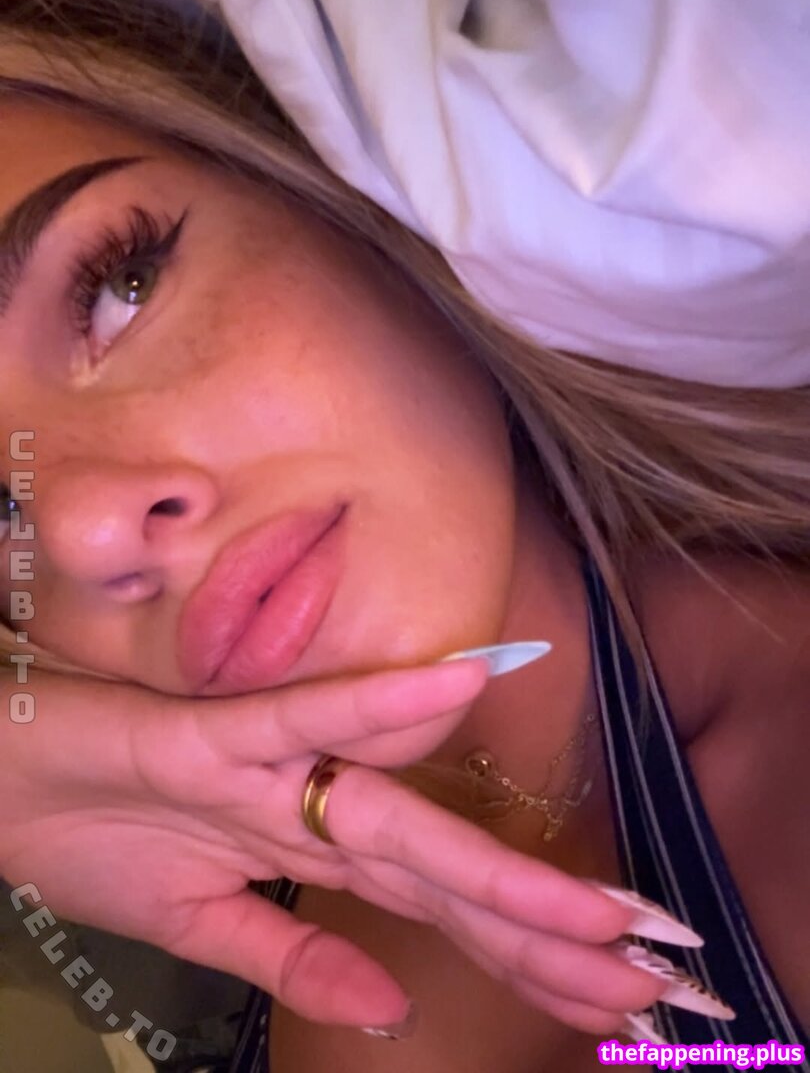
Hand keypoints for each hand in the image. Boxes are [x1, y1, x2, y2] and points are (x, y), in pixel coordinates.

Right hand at [0, 661, 695, 1034]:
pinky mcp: (213, 736)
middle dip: (548, 934)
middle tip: (660, 981)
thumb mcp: (193, 921)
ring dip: (502, 874)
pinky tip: (459, 683)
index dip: (528, 946)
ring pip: (404, 823)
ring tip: (609, 924)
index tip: (615, 994)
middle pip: (447, 878)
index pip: (441, 907)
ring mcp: (271, 771)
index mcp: (310, 849)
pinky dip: (376, 703)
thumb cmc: (92, 830)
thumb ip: (291, 956)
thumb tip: (390, 1004)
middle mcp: (312, 806)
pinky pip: (304, 717)